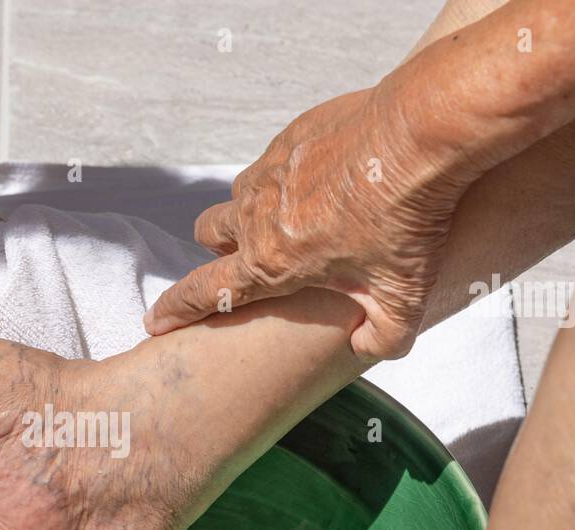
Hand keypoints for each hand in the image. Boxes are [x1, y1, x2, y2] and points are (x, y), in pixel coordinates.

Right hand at [145, 85, 473, 359]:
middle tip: (252, 257)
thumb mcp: (404, 297)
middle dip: (217, 248)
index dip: (175, 311)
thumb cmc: (408, 219)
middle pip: (208, 233)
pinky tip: (330, 178)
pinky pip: (274, 161)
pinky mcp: (292, 136)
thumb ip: (382, 338)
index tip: (153, 321)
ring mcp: (271, 171)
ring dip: (254, 210)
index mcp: (270, 263)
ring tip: (300, 217)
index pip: (204, 293)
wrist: (421, 135)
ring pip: (239, 195)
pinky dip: (290, 176)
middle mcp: (256, 215)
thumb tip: (364, 349)